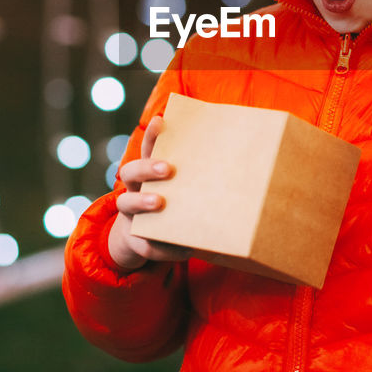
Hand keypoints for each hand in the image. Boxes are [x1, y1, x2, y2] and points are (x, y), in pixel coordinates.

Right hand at [108, 115, 193, 270]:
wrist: (143, 240)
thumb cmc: (175, 205)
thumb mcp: (184, 188)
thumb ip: (202, 174)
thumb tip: (246, 159)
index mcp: (149, 173)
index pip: (148, 149)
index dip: (152, 136)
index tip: (161, 121)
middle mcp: (135, 189)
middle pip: (130, 171)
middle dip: (147, 167)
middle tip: (168, 168)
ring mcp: (131, 214)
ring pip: (125, 203)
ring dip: (142, 202)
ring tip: (160, 202)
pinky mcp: (136, 240)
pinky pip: (146, 245)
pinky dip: (166, 249)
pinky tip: (187, 250)